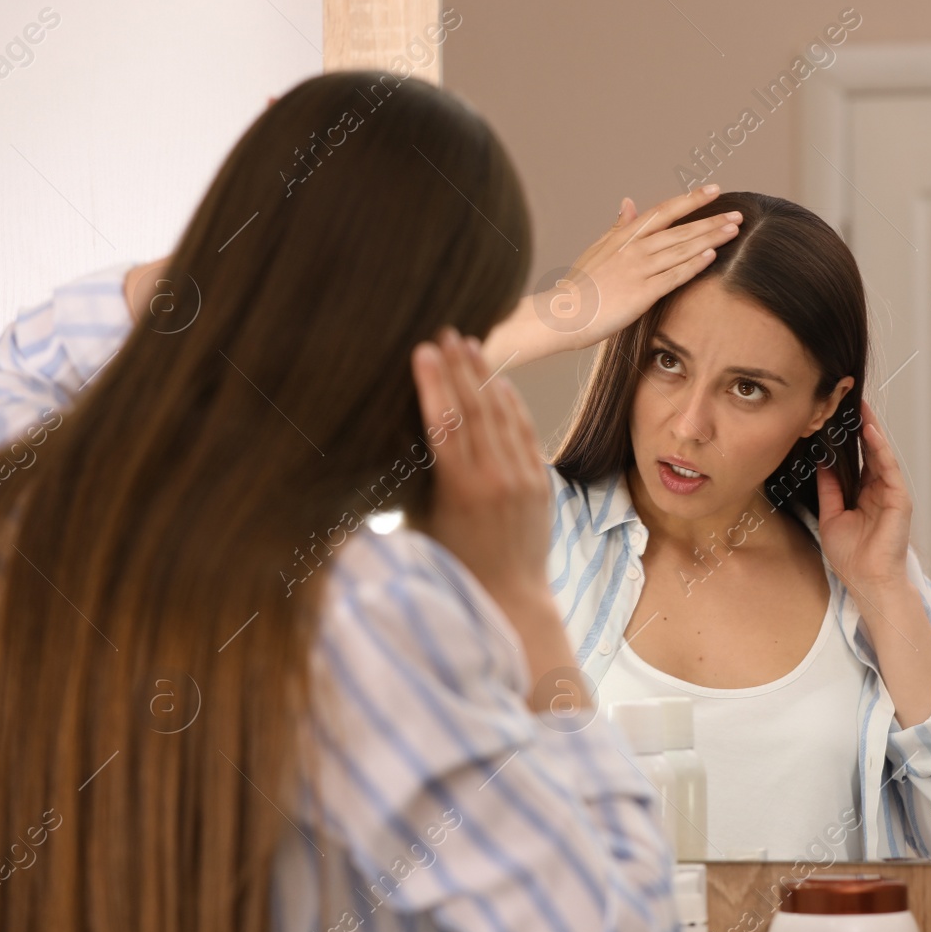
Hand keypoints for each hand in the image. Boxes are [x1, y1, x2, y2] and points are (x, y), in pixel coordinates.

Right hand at [412, 328, 551, 611]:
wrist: (511, 599)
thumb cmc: (454, 568)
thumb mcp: (423, 527)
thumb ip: (415, 482)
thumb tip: (389, 439)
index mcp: (460, 489)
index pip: (445, 422)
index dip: (433, 383)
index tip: (421, 350)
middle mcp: (496, 478)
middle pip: (475, 408)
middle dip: (459, 367)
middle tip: (446, 332)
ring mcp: (523, 479)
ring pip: (503, 414)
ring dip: (486, 376)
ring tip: (470, 344)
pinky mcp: (541, 482)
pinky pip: (525, 432)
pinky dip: (512, 404)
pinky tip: (500, 382)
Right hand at [483, 185, 741, 367]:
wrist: (562, 314)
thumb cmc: (579, 287)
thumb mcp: (597, 249)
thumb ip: (618, 227)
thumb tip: (629, 202)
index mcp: (624, 237)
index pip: (663, 211)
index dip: (689, 200)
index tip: (713, 190)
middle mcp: (633, 248)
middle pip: (679, 229)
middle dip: (710, 219)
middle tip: (738, 212)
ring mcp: (638, 269)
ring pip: (680, 248)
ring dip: (709, 237)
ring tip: (733, 229)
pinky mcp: (642, 293)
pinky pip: (673, 275)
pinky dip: (693, 263)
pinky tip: (712, 254)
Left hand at [815, 399, 913, 605]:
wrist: (867, 580)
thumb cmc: (852, 556)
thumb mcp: (831, 516)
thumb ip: (828, 488)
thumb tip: (821, 462)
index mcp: (863, 493)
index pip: (856, 458)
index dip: (847, 438)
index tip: (836, 417)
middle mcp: (878, 489)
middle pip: (869, 451)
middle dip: (859, 427)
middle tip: (848, 402)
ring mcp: (891, 492)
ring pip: (880, 454)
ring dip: (870, 430)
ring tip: (859, 408)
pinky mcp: (900, 498)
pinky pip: (888, 467)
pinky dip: (880, 449)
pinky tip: (870, 432)